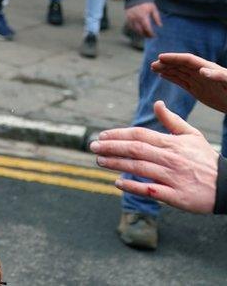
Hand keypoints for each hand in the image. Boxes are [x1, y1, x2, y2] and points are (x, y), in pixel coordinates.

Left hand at [91, 101, 218, 213]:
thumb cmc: (206, 159)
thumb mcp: (192, 136)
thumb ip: (172, 121)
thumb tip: (157, 103)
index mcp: (172, 143)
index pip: (140, 135)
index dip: (118, 134)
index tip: (101, 136)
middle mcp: (170, 159)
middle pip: (135, 149)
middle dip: (111, 148)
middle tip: (92, 147)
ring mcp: (172, 177)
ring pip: (139, 168)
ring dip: (116, 164)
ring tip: (99, 161)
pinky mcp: (175, 196)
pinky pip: (150, 190)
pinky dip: (132, 186)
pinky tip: (117, 183)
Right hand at [125, 2, 161, 37]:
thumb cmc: (146, 3)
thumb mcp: (153, 9)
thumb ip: (156, 18)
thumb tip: (159, 26)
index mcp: (143, 17)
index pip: (147, 28)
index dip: (150, 33)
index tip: (154, 36)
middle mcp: (136, 19)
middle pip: (140, 30)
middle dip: (145, 34)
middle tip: (149, 36)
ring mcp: (130, 19)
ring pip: (135, 29)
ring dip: (140, 33)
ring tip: (144, 34)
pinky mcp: (127, 18)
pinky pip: (130, 26)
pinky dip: (135, 29)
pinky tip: (138, 30)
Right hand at [151, 53, 226, 112]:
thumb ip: (218, 75)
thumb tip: (202, 70)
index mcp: (208, 68)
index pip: (188, 60)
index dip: (174, 57)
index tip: (161, 57)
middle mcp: (202, 73)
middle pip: (181, 65)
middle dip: (167, 63)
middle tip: (153, 65)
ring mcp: (199, 81)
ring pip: (179, 72)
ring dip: (166, 69)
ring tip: (153, 68)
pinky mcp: (197, 90)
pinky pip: (182, 82)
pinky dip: (171, 78)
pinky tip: (163, 76)